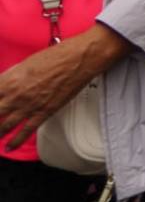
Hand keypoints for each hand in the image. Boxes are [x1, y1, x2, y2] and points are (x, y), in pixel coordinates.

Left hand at [0, 25, 127, 149]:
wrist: (80, 59)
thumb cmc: (58, 55)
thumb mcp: (28, 61)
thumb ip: (12, 75)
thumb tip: (4, 81)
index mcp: (10, 80)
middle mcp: (16, 95)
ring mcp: (30, 105)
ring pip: (5, 126)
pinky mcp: (44, 112)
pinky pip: (26, 131)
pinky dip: (16, 141)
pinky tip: (10, 146)